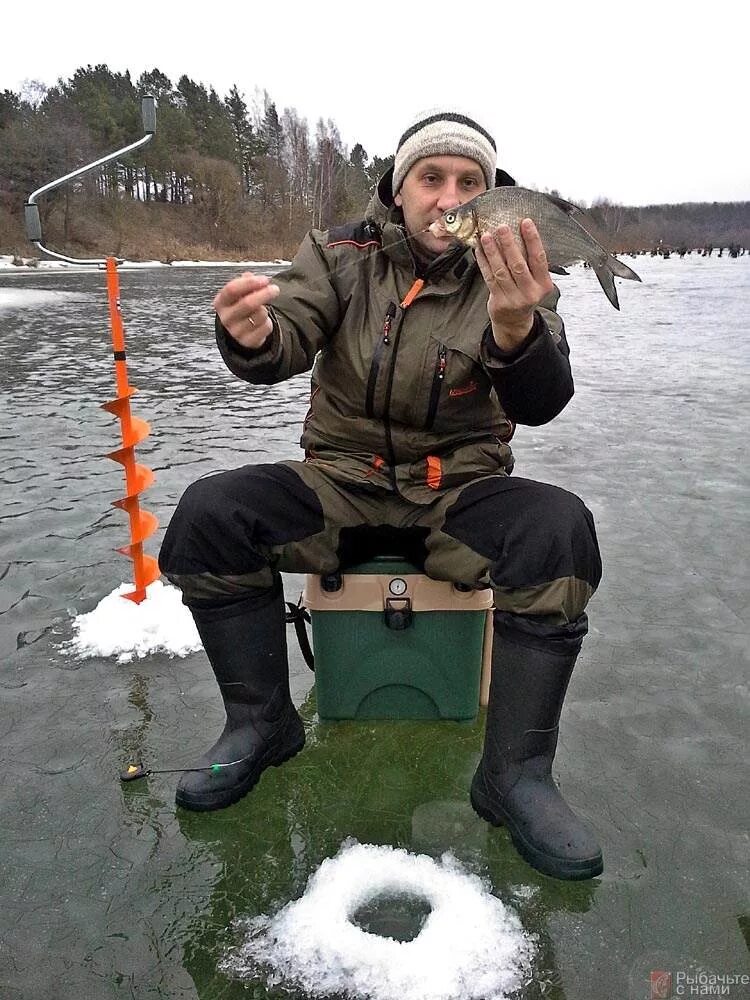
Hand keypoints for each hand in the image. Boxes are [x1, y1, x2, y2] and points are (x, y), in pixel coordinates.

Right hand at [212, 272, 280, 348]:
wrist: (240, 332)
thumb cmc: (240, 309)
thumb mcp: (238, 294)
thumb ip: (245, 283)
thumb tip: (249, 275)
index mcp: (221, 302)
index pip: (232, 289)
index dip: (250, 283)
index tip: (264, 279)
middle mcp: (226, 317)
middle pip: (247, 303)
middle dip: (264, 294)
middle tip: (275, 289)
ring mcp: (236, 331)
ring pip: (259, 314)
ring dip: (266, 309)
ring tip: (263, 309)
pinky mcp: (248, 341)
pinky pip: (265, 327)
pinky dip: (268, 322)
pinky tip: (262, 322)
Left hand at [475, 219, 553, 351]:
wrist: (514, 321)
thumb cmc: (525, 294)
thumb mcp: (535, 282)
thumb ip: (530, 263)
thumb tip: (518, 232)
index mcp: (544, 285)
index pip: (539, 258)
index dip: (532, 239)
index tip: (526, 222)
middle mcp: (530, 292)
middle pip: (518, 264)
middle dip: (509, 244)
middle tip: (502, 227)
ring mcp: (514, 299)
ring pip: (501, 271)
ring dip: (492, 252)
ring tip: (487, 236)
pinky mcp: (499, 302)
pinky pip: (489, 278)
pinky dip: (483, 262)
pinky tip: (479, 250)